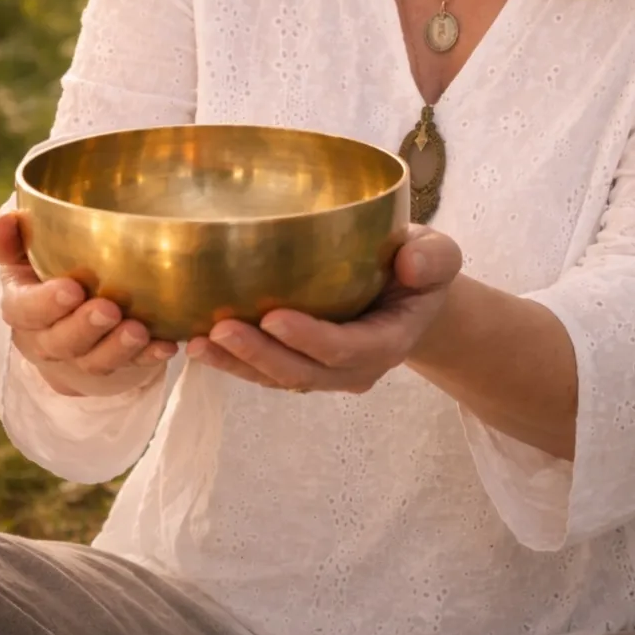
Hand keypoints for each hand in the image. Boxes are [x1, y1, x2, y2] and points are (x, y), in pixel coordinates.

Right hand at [0, 210, 179, 396]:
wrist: (66, 317)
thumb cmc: (44, 271)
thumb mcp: (22, 250)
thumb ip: (8, 234)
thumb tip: (2, 221)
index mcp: (22, 306)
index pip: (23, 309)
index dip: (44, 304)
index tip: (71, 289)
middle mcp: (46, 338)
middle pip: (59, 342)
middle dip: (84, 328)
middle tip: (109, 309)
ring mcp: (80, 357)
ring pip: (94, 361)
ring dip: (117, 348)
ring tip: (138, 331)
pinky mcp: (114, 365)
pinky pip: (131, 367)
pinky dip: (149, 357)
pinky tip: (166, 345)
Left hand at [185, 224, 461, 393]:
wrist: (413, 296)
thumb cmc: (420, 269)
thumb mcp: (439, 255)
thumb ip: (433, 258)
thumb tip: (409, 261)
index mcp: (386, 342)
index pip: (346, 349)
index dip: (310, 339)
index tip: (274, 317)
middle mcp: (353, 368)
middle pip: (302, 373)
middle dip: (260, 356)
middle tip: (219, 329)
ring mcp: (324, 372)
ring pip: (277, 378)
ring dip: (236, 364)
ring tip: (195, 343)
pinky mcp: (300, 364)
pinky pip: (264, 371)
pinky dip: (231, 362)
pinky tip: (196, 343)